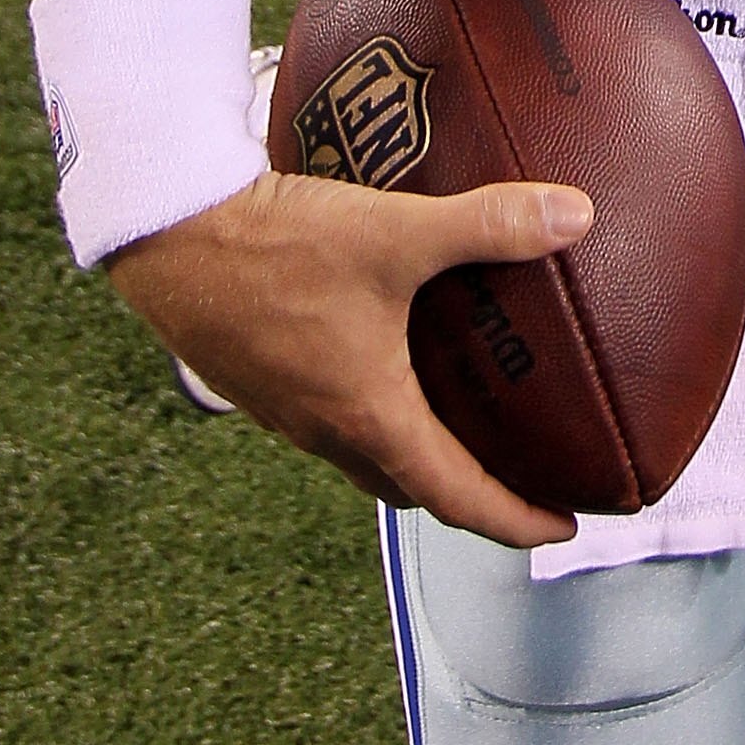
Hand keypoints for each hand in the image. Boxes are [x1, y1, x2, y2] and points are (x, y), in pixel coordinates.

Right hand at [107, 165, 594, 546]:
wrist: (170, 236)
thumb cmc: (279, 246)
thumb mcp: (394, 232)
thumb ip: (486, 226)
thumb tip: (574, 217)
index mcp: (367, 416)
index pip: (454, 496)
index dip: (514, 518)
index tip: (561, 527)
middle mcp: (326, 428)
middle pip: (410, 484)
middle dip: (469, 494)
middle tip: (522, 476)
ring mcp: (288, 409)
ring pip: (365, 452)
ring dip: (417, 450)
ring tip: (465, 419)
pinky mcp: (263, 379)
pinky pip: (332, 416)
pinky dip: (375, 410)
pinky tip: (392, 357)